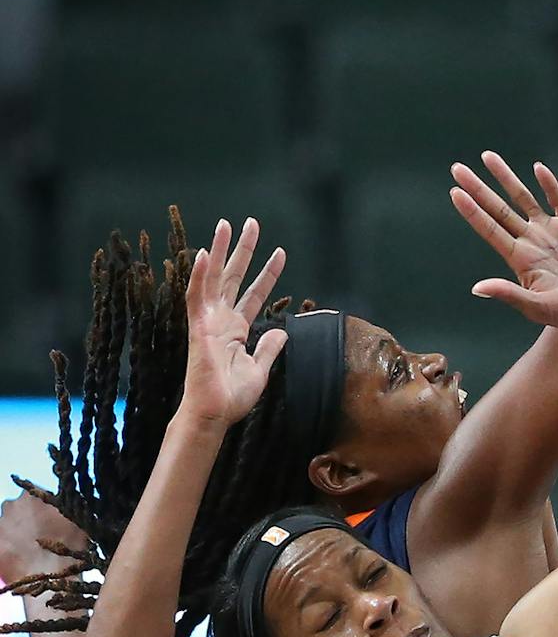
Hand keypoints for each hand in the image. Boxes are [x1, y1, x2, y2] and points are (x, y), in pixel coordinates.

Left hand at [0, 487, 86, 585]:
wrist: (49, 574)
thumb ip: (70, 507)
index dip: (46, 508)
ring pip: (9, 525)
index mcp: (32, 495)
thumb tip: (71, 504)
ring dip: (18, 533)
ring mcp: (0, 525)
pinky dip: (11, 547)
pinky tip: (23, 557)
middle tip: (42, 534)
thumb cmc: (67, 545)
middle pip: (20, 508)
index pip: (37, 494)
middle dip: (28, 518)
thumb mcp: (78, 519)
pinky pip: (3, 542)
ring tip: (32, 549)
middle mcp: (12, 505)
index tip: (52, 519)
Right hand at [181, 218, 287, 427]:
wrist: (215, 413)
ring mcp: (208, 321)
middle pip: (234, 277)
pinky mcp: (198, 328)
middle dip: (243, 250)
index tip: (281, 252)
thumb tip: (281, 331)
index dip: (267, 274)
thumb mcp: (261, 369)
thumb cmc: (233, 396)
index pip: (254, 294)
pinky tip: (203, 254)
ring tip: (226, 224)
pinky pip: (196, 297)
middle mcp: (221, 320)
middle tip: (251, 223)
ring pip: (213, 278)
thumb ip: (269, 348)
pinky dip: (198, 276)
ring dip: (219, 251)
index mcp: (236, 329)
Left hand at [454, 155, 557, 331]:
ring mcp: (551, 231)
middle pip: (499, 209)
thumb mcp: (538, 307)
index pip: (490, 230)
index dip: (472, 212)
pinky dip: (548, 183)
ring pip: (523, 198)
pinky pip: (557, 198)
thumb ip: (510, 294)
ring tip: (486, 156)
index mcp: (520, 260)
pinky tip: (536, 168)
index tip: (455, 192)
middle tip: (456, 168)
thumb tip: (476, 289)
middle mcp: (531, 241)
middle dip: (479, 189)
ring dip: (505, 178)